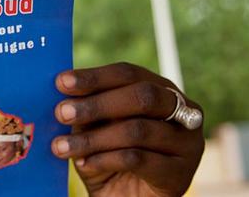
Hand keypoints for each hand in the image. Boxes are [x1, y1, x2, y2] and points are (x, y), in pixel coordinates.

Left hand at [50, 63, 204, 196]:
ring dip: (94, 138)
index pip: (129, 74)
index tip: (61, 82)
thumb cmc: (109, 158)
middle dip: (97, 104)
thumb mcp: (96, 129)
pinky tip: (84, 164)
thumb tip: (63, 88)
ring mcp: (187, 144)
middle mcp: (183, 112)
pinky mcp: (180, 174)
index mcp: (162, 90)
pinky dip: (105, 159)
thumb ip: (88, 109)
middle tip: (62, 113)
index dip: (95, 77)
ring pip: (137, 130)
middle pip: (142, 97)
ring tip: (62, 147)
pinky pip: (138, 159)